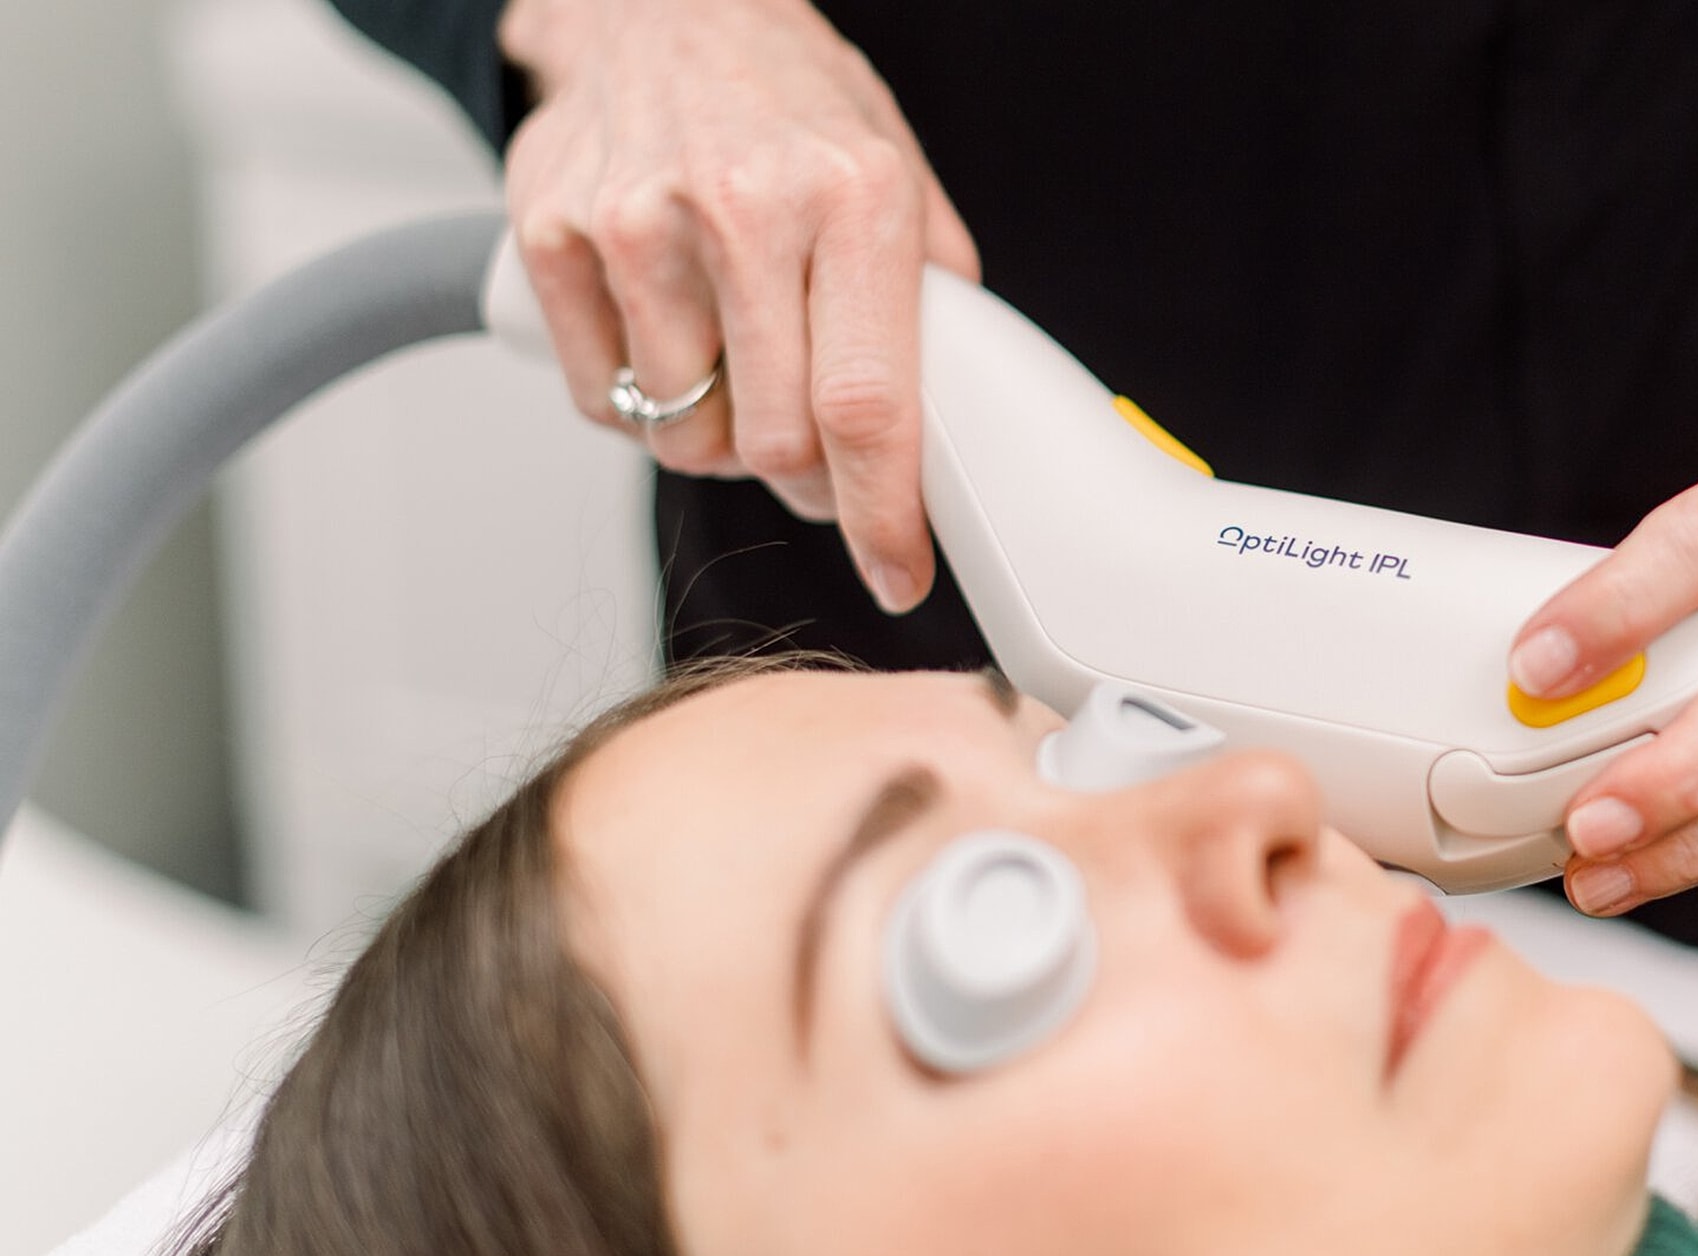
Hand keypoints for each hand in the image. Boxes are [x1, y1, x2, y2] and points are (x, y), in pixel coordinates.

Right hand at [498, 0, 979, 611]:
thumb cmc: (789, 105)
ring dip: (722, 436)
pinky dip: (646, 405)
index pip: (868, 405)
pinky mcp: (554, 235)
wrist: (659, 9)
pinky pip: (608, 401)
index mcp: (854, 198)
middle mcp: (743, 208)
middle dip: (805, 478)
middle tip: (815, 453)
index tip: (899, 574)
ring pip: (687, 434)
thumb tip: (959, 434)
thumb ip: (934, 302)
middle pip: (774, 442)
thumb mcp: (899, 176)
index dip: (883, 515)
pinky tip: (671, 340)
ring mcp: (637, 222)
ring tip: (738, 363)